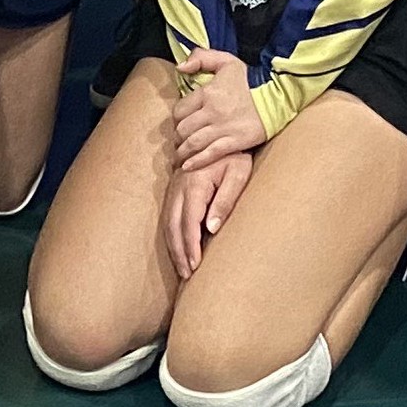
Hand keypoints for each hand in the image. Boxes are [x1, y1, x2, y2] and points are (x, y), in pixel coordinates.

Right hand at [165, 150, 254, 275]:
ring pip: (167, 221)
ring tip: (182, 267)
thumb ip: (225, 200)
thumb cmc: (235, 155)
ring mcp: (174, 186)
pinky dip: (171, 234)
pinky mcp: (175, 187)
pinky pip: (168, 214)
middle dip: (179, 251)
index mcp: (194, 183)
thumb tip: (211, 228)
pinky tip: (177, 246)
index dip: (191, 245)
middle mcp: (179, 185)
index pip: (189, 221)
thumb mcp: (238, 174)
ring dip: (173, 245)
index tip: (196, 265)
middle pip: (173, 224)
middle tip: (187, 273)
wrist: (223, 132)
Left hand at [172, 49, 267, 171]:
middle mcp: (212, 111)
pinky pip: (211, 153)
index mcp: (207, 92)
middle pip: (184, 129)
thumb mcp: (226, 61)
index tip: (179, 123)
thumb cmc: (250, 78)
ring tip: (180, 156)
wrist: (278, 94)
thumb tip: (180, 67)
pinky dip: (197, 161)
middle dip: (178, 137)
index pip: (180, 110)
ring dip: (183, 152)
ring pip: (193, 143)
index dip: (176, 119)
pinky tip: (188, 166)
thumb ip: (201, 58)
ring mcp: (223, 128)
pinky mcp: (235, 141)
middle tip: (178, 142)